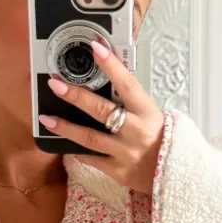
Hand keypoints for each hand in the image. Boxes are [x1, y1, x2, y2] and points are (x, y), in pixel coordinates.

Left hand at [38, 40, 165, 195]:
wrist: (175, 174)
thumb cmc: (162, 140)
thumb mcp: (153, 115)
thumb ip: (130, 102)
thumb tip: (107, 79)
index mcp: (148, 112)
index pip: (127, 84)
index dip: (111, 66)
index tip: (95, 48)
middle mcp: (135, 131)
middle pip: (101, 111)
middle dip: (76, 96)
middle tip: (55, 84)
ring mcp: (125, 152)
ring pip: (90, 138)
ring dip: (65, 127)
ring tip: (46, 118)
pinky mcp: (117, 171)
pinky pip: (91, 158)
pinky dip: (77, 150)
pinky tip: (63, 142)